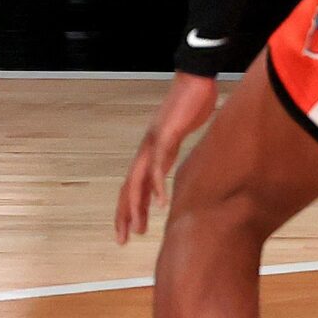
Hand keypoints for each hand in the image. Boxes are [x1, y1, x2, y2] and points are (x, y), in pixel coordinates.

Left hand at [114, 73, 218, 243]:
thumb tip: (178, 168)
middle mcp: (147, 149)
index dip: (130, 207)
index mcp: (151, 151)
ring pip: (138, 180)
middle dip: (125, 214)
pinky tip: (160, 202)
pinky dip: (157, 185)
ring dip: (136, 206)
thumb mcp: (182, 136)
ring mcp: (153, 143)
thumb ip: (175, 152)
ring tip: (137, 228)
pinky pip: (158, 165)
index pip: (134, 184)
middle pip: (128, 187)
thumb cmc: (190, 104)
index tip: (130, 229)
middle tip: (123, 239)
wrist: (195, 78)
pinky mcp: (165, 135)